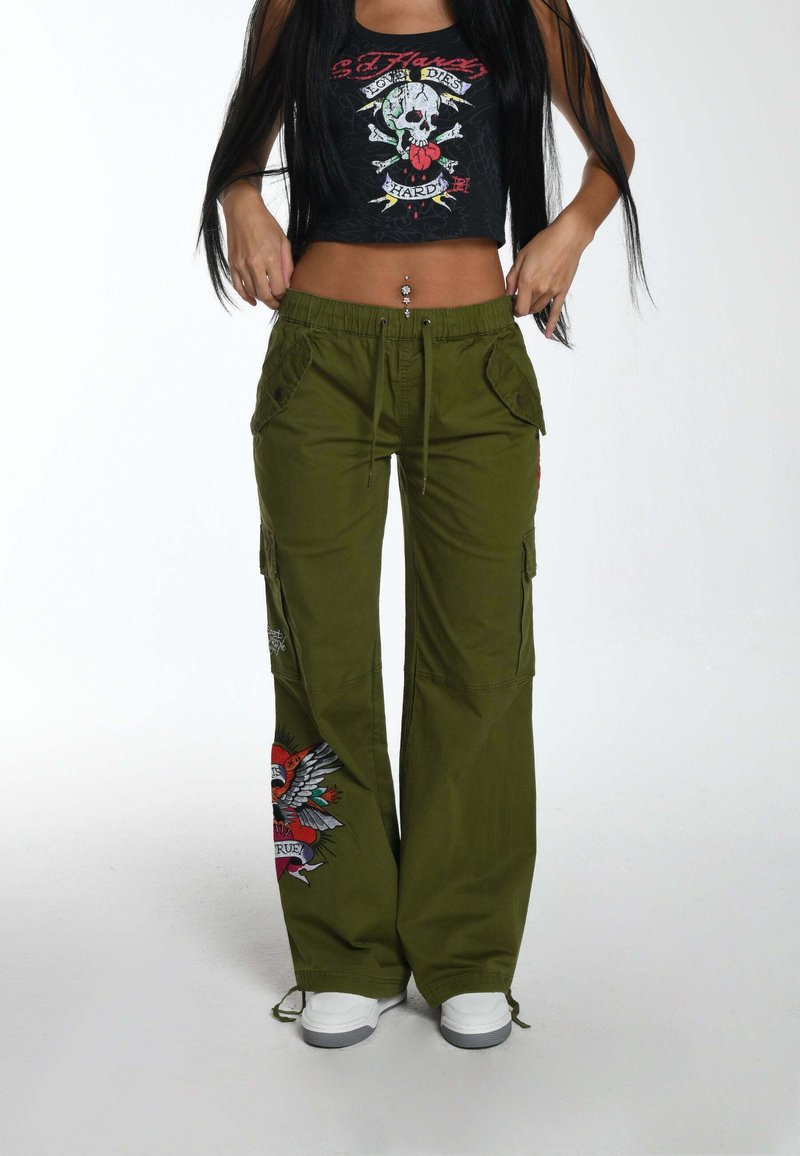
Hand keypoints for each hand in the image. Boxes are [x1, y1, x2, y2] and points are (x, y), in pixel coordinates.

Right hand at [222, 183, 293, 309]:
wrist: (243, 210)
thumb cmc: (266, 224)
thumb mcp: (283, 241)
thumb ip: (287, 265)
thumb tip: (288, 285)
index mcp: (270, 258)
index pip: (278, 289)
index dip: (283, 296)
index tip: (286, 296)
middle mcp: (254, 264)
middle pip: (264, 295)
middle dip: (273, 303)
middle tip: (279, 305)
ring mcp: (241, 265)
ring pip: (251, 292)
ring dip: (261, 299)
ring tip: (268, 299)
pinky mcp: (232, 264)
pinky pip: (237, 286)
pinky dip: (245, 297)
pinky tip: (253, 301)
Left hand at [505, 207, 594, 335]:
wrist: (569, 236)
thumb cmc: (544, 242)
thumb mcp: (521, 256)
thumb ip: (512, 277)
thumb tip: (507, 294)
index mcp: (527, 281)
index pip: (517, 308)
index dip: (513, 308)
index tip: (511, 303)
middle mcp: (540, 289)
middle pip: (527, 309)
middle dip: (522, 306)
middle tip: (519, 298)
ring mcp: (553, 291)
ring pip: (538, 309)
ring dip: (532, 308)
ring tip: (530, 298)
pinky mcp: (563, 290)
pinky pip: (556, 312)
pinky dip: (551, 325)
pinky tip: (547, 335)